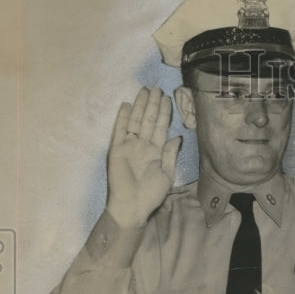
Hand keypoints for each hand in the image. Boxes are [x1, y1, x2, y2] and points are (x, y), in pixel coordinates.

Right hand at [105, 86, 181, 228]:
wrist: (132, 205)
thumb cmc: (151, 194)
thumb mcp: (167, 174)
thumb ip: (170, 154)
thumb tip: (177, 137)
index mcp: (156, 151)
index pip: (161, 127)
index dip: (165, 113)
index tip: (168, 98)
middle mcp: (143, 145)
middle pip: (149, 120)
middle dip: (153, 104)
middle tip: (157, 88)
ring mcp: (129, 146)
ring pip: (136, 121)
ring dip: (141, 106)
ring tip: (145, 91)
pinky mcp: (117, 149)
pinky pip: (120, 130)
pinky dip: (123, 118)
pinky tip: (127, 105)